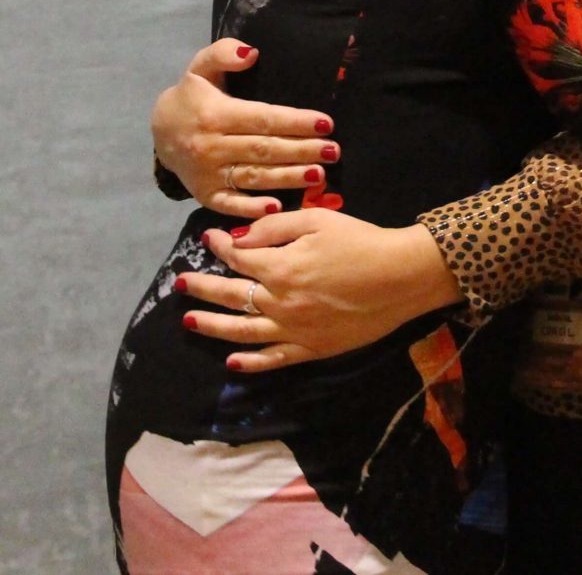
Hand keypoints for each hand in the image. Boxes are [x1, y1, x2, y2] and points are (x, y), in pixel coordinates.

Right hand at [150, 40, 337, 219]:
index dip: (295, 121)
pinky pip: (231, 204)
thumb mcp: (200, 67)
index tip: (326, 123)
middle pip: (264, 150)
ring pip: (254, 177)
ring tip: (320, 175)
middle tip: (333, 151)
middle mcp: (212, 146)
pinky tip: (278, 207)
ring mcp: (208, 174)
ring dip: (288, 178)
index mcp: (216, 114)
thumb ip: (223, 53)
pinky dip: (252, 208)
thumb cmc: (192, 96)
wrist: (159, 132)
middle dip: (301, 150)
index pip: (262, 118)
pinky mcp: (206, 195)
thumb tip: (251, 53)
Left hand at [176, 211, 463, 371]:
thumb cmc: (361, 241)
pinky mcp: (312, 349)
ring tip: (189, 321)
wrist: (401, 277)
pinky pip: (274, 359)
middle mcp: (280, 302)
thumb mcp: (317, 220)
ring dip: (212, 326)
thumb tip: (239, 239)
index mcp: (280, 267)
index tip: (208, 239)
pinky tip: (232, 361)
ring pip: (242, 331)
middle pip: (230, 296)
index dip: (218, 247)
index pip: (237, 258)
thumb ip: (274, 227)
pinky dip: (250, 362)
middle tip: (180, 283)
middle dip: (202, 288)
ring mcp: (294, 330)